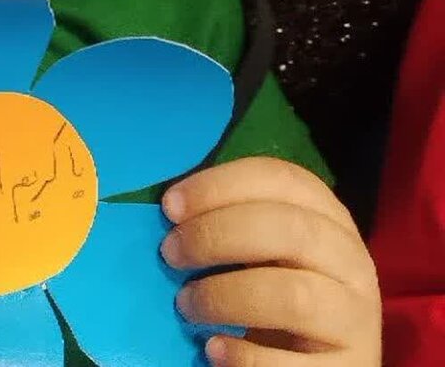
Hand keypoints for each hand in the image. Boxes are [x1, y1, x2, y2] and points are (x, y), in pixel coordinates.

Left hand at [159, 157, 380, 365]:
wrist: (321, 361)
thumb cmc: (276, 291)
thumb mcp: (264, 248)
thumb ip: (231, 222)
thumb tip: (172, 209)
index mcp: (327, 216)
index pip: (281, 179)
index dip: (220, 186)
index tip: (170, 206)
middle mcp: (350, 259)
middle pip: (289, 229)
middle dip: (216, 235)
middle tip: (171, 253)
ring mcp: (357, 317)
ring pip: (293, 296)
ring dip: (225, 296)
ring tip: (186, 305)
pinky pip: (295, 364)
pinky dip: (246, 356)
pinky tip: (215, 349)